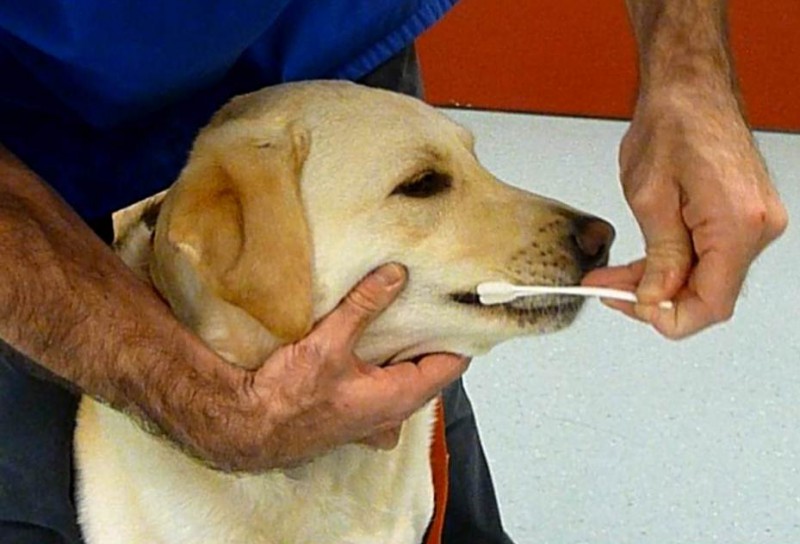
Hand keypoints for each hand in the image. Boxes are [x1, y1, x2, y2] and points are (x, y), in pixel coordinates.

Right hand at [187, 263, 468, 471]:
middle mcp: (393, 413)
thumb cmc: (289, 399)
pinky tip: (368, 345)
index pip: (451, 366)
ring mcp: (374, 418)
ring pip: (405, 380)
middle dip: (431, 338)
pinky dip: (382, 365)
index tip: (461, 307)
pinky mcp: (354, 414)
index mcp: (399, 398)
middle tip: (430, 301)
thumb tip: (396, 275)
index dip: (459, 335)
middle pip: (430, 371)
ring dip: (405, 352)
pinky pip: (381, 387)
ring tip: (402, 316)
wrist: (249, 427)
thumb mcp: (329, 344)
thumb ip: (364, 307)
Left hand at [583, 88, 786, 338]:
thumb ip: (659, 256)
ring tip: (611, 275)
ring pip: (704, 277)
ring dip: (658, 281)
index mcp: (738, 224)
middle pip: (707, 293)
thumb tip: (655, 298)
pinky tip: (640, 262)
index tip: (630, 307)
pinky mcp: (741, 217)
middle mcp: (757, 228)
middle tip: (606, 288)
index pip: (711, 303)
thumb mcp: (649, 199)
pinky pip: (708, 256)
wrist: (690, 88)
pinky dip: (673, 263)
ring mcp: (753, 223)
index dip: (668, 317)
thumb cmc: (672, 125)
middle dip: (653, 297)